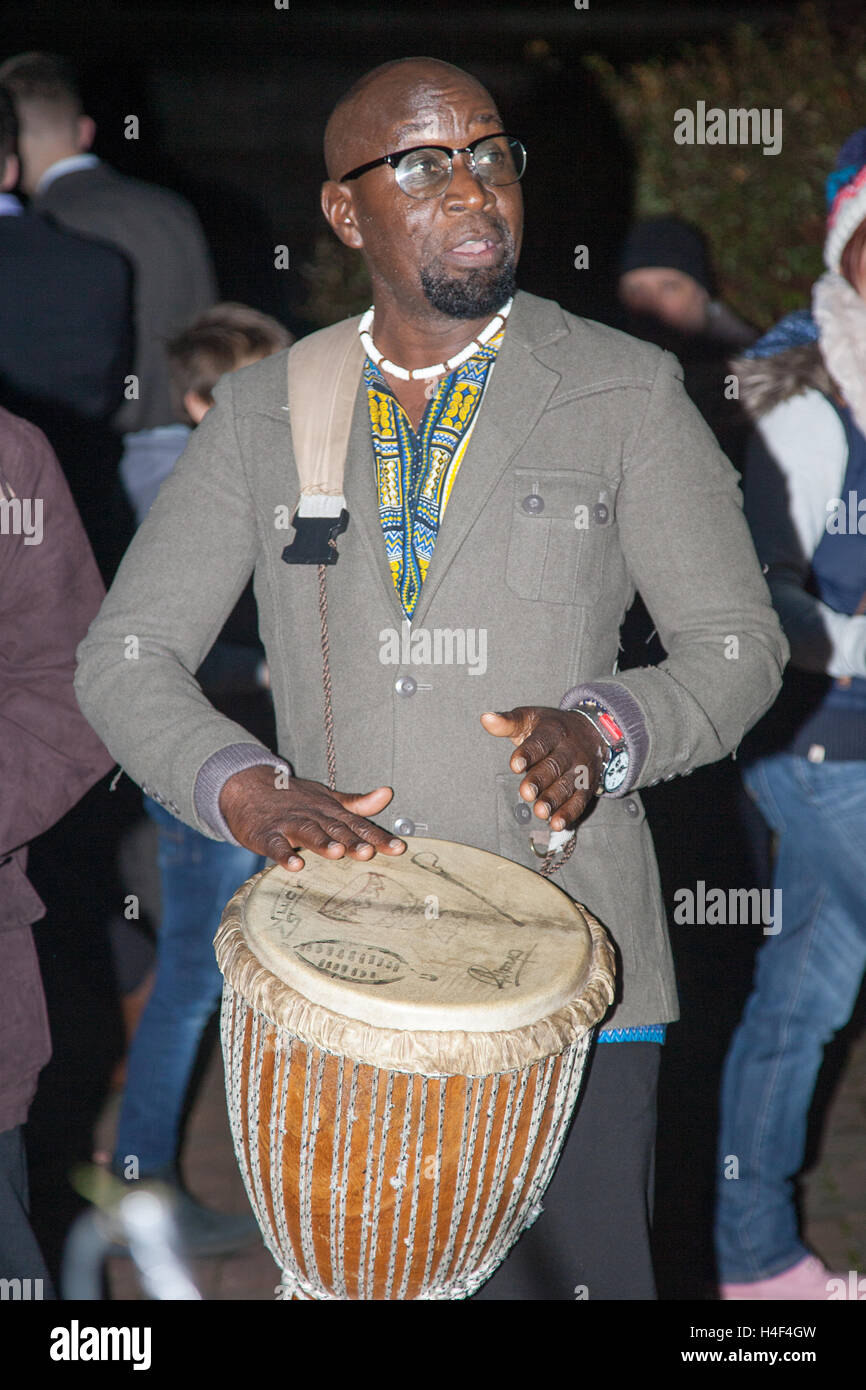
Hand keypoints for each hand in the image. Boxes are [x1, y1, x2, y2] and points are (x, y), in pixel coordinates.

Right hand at [218, 765, 405, 871]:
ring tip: (337, 853)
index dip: (378, 836)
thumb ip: (357, 803)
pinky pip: (276, 845)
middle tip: (369, 852)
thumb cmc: (293, 798)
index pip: (358, 825)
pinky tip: (294, 865)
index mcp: (330, 811)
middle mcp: (313, 816)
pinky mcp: (267, 833)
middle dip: (354, 842)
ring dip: (322, 843)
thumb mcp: (327, 798)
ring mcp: (289, 824)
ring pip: (309, 832)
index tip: (398, 848)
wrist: (248, 787)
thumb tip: (387, 794)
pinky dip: (284, 854)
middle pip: (336, 830)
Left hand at [481, 706, 605, 831]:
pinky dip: (569, 813)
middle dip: (540, 780)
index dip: (527, 754)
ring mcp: (580, 769)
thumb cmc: (551, 728)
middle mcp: (568, 750)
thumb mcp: (530, 719)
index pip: (540, 742)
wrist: (592, 731)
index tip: (514, 765)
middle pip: (554, 766)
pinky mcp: (586, 786)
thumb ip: (507, 722)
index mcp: (552, 731)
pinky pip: (579, 800)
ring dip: (554, 799)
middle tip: (526, 793)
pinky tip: (556, 824)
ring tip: (540, 811)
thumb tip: (486, 718)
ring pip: (567, 785)